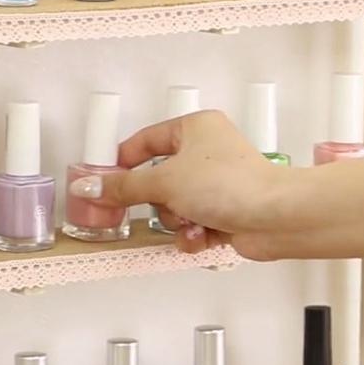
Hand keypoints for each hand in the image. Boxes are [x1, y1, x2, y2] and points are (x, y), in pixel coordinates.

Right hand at [69, 110, 287, 259]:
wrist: (275, 217)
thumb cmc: (229, 184)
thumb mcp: (164, 181)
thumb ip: (123, 187)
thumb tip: (89, 187)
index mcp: (194, 129)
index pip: (145, 141)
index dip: (123, 162)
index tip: (105, 182)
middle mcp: (207, 153)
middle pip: (158, 179)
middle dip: (159, 201)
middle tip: (162, 205)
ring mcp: (216, 184)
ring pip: (173, 206)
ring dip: (176, 221)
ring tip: (192, 222)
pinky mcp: (225, 211)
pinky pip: (192, 224)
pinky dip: (193, 234)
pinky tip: (203, 235)